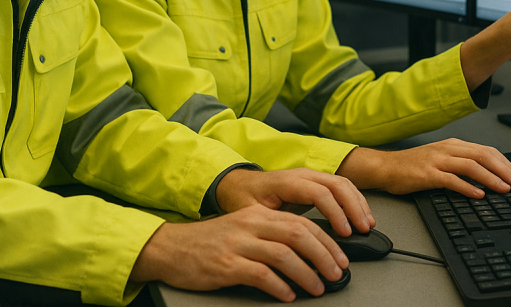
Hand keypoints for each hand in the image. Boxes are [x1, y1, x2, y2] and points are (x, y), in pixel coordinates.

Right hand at [130, 204, 348, 300]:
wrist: (171, 248)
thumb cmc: (209, 242)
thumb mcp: (242, 229)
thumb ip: (271, 235)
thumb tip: (306, 252)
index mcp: (258, 215)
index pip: (302, 222)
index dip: (326, 240)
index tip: (339, 256)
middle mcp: (251, 224)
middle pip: (298, 233)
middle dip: (323, 254)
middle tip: (336, 272)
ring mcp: (238, 244)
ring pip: (284, 254)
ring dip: (306, 272)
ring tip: (318, 287)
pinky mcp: (226, 264)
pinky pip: (260, 274)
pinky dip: (279, 286)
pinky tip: (288, 295)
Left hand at [215, 168, 374, 235]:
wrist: (237, 183)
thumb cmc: (242, 198)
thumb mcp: (251, 212)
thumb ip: (272, 223)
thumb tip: (292, 242)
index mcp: (286, 181)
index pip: (318, 192)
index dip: (335, 212)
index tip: (344, 232)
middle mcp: (301, 174)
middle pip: (336, 184)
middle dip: (353, 207)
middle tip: (362, 228)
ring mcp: (310, 176)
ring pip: (342, 183)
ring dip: (357, 203)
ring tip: (366, 223)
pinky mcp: (315, 182)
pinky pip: (340, 186)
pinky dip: (354, 200)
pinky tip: (360, 214)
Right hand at [336, 139, 510, 197]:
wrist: (385, 167)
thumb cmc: (412, 166)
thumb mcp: (440, 158)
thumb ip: (461, 162)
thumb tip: (486, 174)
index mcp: (453, 145)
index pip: (485, 150)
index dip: (504, 162)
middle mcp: (447, 149)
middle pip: (482, 155)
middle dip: (503, 169)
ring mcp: (437, 160)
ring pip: (470, 166)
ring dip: (490, 178)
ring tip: (503, 189)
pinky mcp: (427, 174)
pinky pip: (451, 180)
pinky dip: (467, 187)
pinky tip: (478, 195)